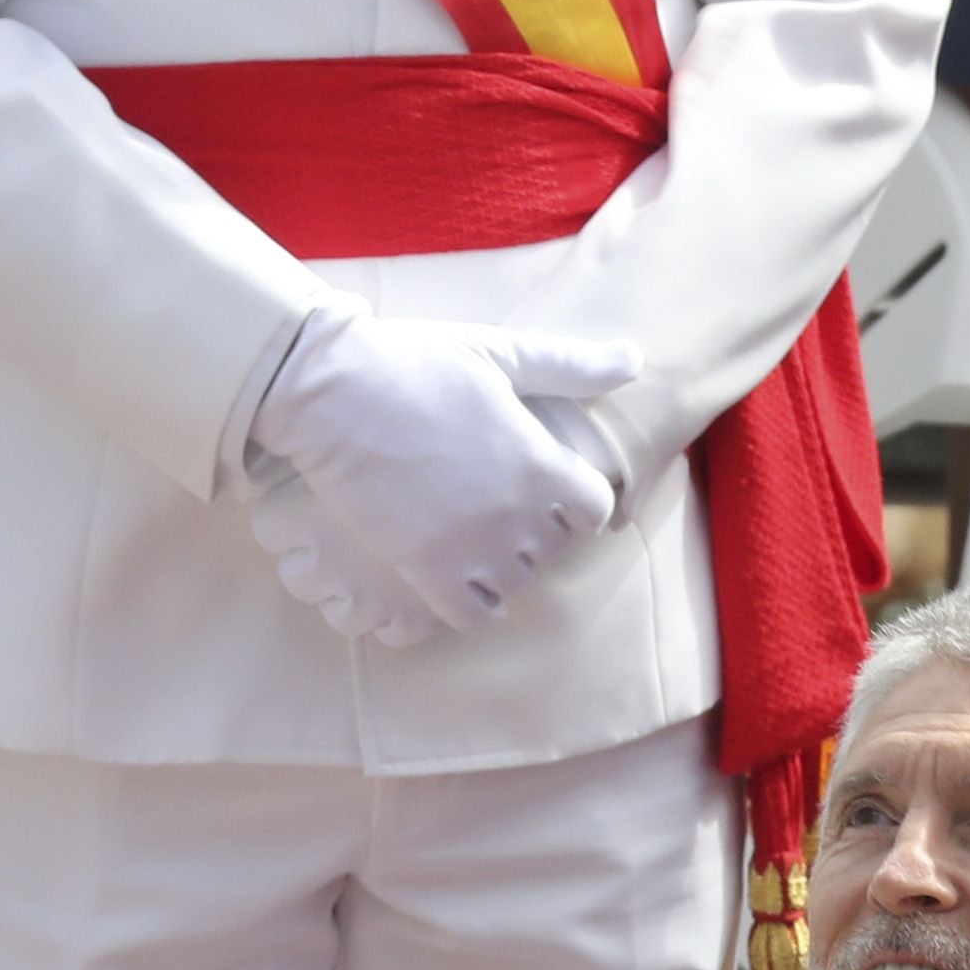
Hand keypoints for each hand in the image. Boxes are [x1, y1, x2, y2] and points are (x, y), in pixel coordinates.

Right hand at [243, 309, 634, 641]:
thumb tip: (635, 359)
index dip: (577, 498)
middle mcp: (517, 515)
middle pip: (553, 547)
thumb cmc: (417, 364)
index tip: (552, 487)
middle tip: (501, 505)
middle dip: (537, 529)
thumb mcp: (501, 355)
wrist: (335, 392)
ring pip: (515, 582)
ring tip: (476, 539)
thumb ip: (570, 365)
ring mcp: (472, 548)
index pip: (594, 508)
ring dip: (504, 566)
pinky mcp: (426, 569)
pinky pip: (469, 614)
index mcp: (540, 463)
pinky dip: (471, 604)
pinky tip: (456, 580)